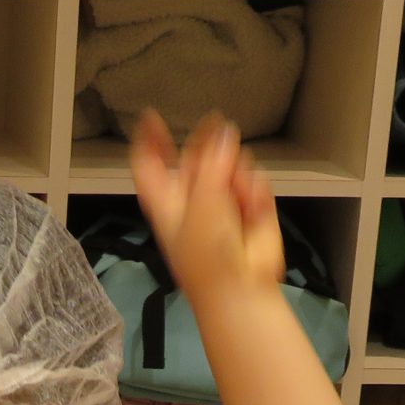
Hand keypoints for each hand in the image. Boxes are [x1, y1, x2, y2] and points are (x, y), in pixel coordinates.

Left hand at [130, 109, 286, 306]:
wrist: (241, 287)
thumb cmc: (208, 253)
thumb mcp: (202, 205)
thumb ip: (212, 165)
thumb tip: (225, 134)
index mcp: (167, 203)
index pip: (151, 166)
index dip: (149, 141)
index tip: (151, 116)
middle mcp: (193, 199)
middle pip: (195, 158)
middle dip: (207, 147)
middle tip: (217, 130)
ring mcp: (223, 201)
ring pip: (230, 164)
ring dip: (236, 177)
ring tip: (237, 202)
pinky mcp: (252, 206)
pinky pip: (254, 182)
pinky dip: (255, 194)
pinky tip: (253, 213)